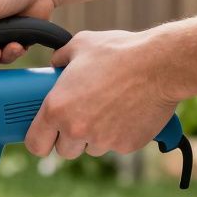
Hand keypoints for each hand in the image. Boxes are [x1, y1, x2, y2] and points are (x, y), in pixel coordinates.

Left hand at [25, 29, 179, 158]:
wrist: (161, 64)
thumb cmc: (119, 52)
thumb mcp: (80, 45)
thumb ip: (60, 59)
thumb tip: (54, 64)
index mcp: (57, 108)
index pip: (35, 145)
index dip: (40, 141)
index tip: (46, 137)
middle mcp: (76, 129)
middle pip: (64, 150)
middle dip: (71, 138)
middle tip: (82, 117)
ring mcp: (102, 140)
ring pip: (91, 148)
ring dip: (95, 136)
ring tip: (108, 108)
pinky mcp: (126, 145)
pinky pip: (116, 146)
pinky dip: (120, 134)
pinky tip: (127, 112)